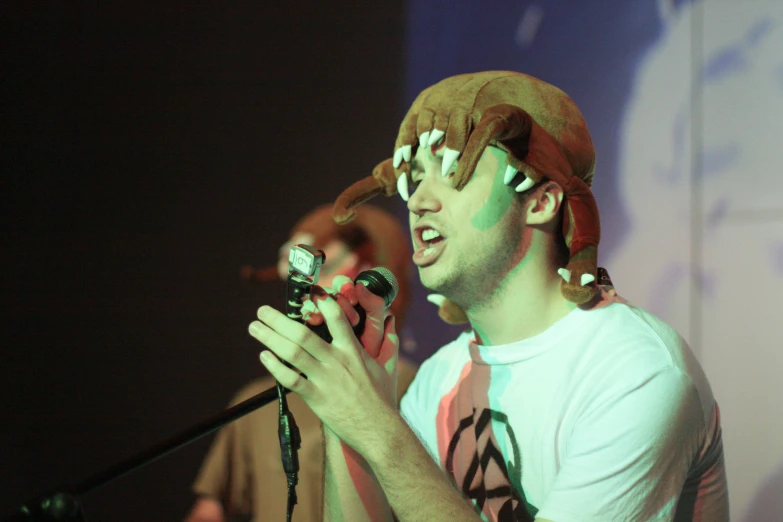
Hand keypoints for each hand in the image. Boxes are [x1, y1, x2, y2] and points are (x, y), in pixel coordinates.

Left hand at [249, 282, 399, 453]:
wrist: (379, 429)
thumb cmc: (381, 399)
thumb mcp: (386, 366)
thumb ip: (386, 342)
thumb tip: (392, 320)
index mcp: (353, 351)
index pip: (337, 319)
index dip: (323, 303)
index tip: (309, 293)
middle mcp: (337, 362)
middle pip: (303, 334)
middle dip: (279, 320)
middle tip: (262, 310)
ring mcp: (325, 380)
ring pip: (293, 353)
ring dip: (270, 338)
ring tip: (254, 327)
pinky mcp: (316, 398)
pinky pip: (291, 380)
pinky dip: (276, 367)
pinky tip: (264, 357)